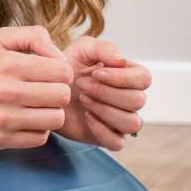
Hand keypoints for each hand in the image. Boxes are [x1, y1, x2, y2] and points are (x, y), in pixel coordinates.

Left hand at [55, 35, 150, 151]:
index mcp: (129, 76)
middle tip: (82, 85)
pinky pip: (117, 142)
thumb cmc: (68, 67)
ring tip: (83, 99)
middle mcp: (129, 99)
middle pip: (138, 101)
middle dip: (107, 92)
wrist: (46, 90)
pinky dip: (102, 130)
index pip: (143, 78)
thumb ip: (103, 49)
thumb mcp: (83, 50)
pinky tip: (86, 116)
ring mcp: (120, 120)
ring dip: (105, 110)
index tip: (96, 73)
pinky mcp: (107, 137)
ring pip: (132, 123)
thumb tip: (121, 60)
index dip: (122, 77)